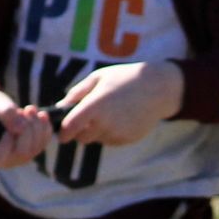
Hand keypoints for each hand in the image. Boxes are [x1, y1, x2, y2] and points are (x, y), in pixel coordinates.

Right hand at [0, 87, 55, 168]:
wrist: (0, 116)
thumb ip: (5, 115)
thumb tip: (21, 128)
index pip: (1, 155)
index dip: (7, 137)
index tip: (6, 125)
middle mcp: (6, 161)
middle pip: (22, 152)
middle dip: (26, 128)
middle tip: (22, 110)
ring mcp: (22, 158)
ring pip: (36, 146)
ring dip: (36, 124)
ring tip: (29, 109)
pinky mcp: (34, 150)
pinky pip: (44, 141)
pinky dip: (45, 126)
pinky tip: (40, 115)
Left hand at [57, 62, 183, 144]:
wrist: (158, 88)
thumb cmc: (125, 78)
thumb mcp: (98, 77)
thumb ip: (77, 93)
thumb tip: (60, 106)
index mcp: (94, 106)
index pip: (70, 127)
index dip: (63, 133)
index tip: (61, 133)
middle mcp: (105, 122)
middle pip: (82, 138)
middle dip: (80, 131)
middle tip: (87, 119)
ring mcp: (118, 133)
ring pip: (97, 139)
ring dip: (96, 131)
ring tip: (108, 113)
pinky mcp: (128, 139)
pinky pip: (111, 141)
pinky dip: (110, 133)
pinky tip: (120, 118)